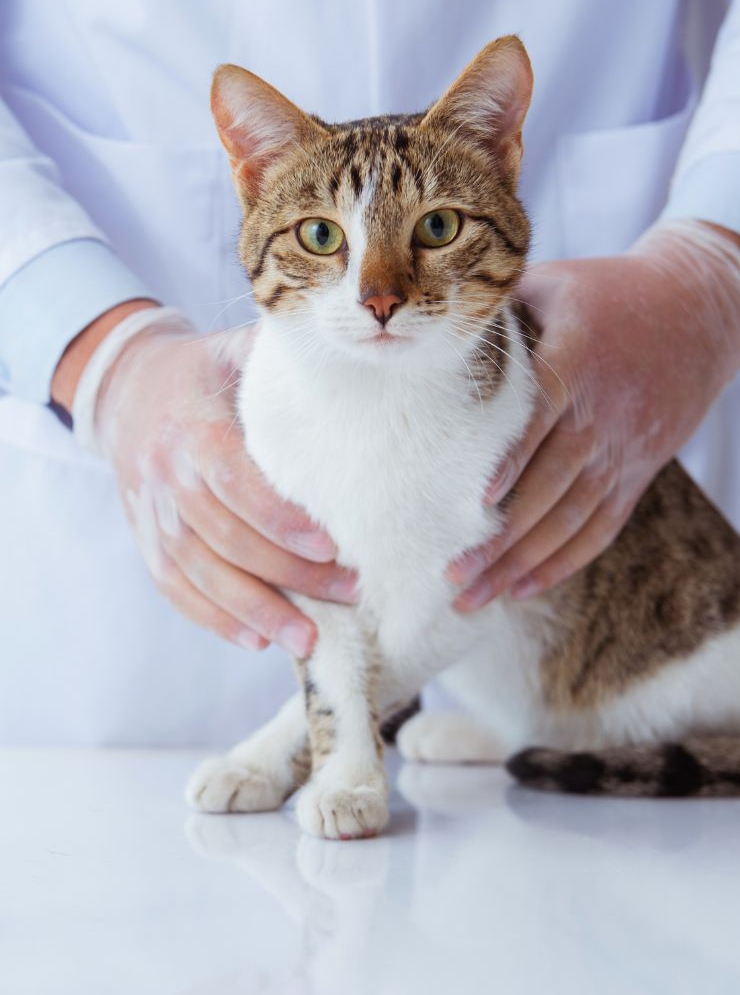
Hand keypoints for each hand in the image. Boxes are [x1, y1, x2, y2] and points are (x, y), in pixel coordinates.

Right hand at [60, 307, 356, 654]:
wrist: (127, 389)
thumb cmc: (205, 373)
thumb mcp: (238, 353)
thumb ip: (286, 366)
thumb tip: (357, 357)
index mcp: (192, 428)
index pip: (233, 481)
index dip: (278, 519)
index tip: (330, 545)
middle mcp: (165, 475)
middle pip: (223, 537)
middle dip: (287, 574)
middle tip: (347, 594)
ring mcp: (150, 513)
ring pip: (198, 573)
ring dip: (253, 611)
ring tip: (308, 641)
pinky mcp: (146, 540)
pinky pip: (174, 588)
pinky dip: (213, 618)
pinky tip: (257, 641)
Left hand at [448, 220, 739, 608]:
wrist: (700, 313)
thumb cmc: (611, 293)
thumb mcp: (556, 283)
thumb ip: (499, 309)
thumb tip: (427, 329)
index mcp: (579, 360)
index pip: (541, 418)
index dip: (513, 461)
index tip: (477, 500)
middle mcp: (604, 414)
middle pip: (551, 486)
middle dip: (502, 537)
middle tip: (453, 575)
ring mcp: (624, 451)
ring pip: (571, 519)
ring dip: (523, 563)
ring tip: (474, 598)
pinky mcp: (636, 473)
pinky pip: (600, 528)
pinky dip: (563, 562)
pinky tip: (522, 589)